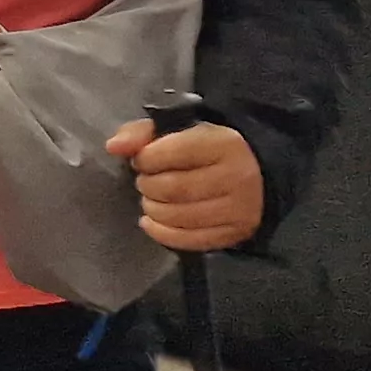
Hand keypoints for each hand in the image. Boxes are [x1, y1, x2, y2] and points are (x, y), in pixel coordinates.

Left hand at [107, 119, 263, 252]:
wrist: (257, 173)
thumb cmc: (208, 149)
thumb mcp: (179, 130)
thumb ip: (142, 133)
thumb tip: (113, 147)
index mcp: (224, 143)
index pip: (169, 153)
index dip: (145, 159)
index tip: (142, 160)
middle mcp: (236, 177)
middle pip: (171, 188)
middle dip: (147, 185)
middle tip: (146, 181)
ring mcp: (239, 209)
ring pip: (178, 216)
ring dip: (152, 209)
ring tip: (151, 199)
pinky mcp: (236, 233)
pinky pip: (189, 240)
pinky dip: (161, 233)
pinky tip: (151, 221)